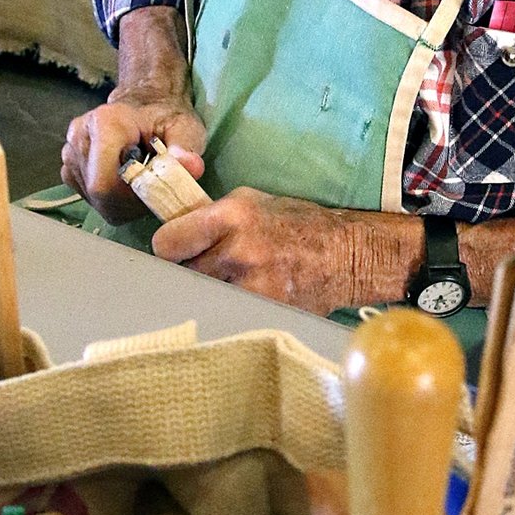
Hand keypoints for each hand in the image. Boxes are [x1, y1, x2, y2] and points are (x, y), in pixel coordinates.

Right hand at [61, 96, 205, 223]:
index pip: (103, 183)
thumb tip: (190, 166)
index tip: (153, 190)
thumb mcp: (185, 128)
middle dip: (128, 203)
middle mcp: (80, 136)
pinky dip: (111, 199)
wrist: (146, 105)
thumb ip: (186, 147)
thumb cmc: (165, 117)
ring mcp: (70, 153)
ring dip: (121, 202)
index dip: (130, 199)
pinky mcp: (68, 167)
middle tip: (152, 189)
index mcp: (105, 123)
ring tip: (140, 180)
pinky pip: (89, 198)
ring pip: (94, 200)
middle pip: (99, 195)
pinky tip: (126, 182)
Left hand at [152, 188, 371, 312]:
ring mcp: (252, 287)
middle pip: (183, 274)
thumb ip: (213, 215)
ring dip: (210, 291)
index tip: (177, 248)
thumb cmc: (297, 224)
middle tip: (205, 267)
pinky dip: (230, 307)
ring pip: (204, 296)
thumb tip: (178, 227)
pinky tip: (245, 297)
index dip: (170, 246)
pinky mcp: (264, 312)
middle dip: (190, 270)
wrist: (346, 255)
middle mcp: (239, 252)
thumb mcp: (254, 202)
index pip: (168, 242)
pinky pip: (228, 312)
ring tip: (228, 282)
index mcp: (233, 217)